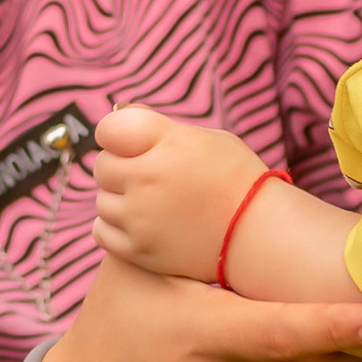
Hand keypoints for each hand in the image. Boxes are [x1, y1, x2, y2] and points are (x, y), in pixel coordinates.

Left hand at [92, 103, 267, 281]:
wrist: (260, 233)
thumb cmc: (235, 179)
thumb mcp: (203, 138)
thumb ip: (157, 126)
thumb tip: (116, 111)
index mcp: (166, 143)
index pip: (108, 129)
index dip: (118, 134)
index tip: (133, 144)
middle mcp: (148, 179)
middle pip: (102, 165)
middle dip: (121, 167)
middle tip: (151, 176)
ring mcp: (140, 218)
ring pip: (102, 200)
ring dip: (119, 199)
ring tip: (153, 202)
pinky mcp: (139, 250)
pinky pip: (101, 230)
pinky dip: (115, 226)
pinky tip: (142, 222)